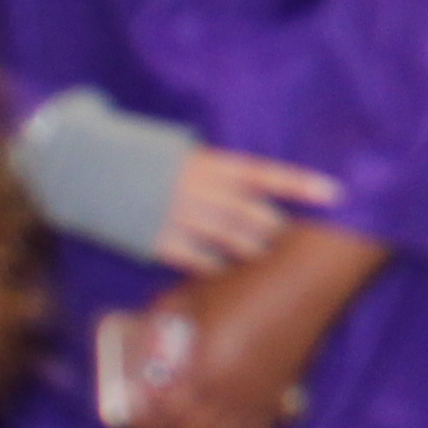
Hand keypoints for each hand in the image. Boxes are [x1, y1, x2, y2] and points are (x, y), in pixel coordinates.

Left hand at [121, 225, 389, 427]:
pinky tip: (230, 424)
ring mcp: (256, 399)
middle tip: (158, 424)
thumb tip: (138, 341)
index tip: (133, 420)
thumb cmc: (244, 283)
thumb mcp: (191, 296)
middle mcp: (227, 394)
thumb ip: (160, 320)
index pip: (163, 416)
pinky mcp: (280, 396)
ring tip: (192, 426)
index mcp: (200, 371)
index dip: (144, 424)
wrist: (302, 281)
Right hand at [156, 145, 342, 272]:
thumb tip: (262, 193)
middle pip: (257, 217)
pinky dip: (220, 268)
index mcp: (211, 163)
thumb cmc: (148, 160)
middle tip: (299, 243)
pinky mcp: (159, 241)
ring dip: (257, 253)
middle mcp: (201, 190)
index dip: (302, 184)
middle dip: (280, 233)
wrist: (91, 168)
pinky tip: (229, 272)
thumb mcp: (187, 154)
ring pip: (235, 242)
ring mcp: (180, 217)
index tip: (336, 194)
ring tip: (270, 260)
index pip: (266, 174)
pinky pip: (202, 262)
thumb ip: (222, 174)